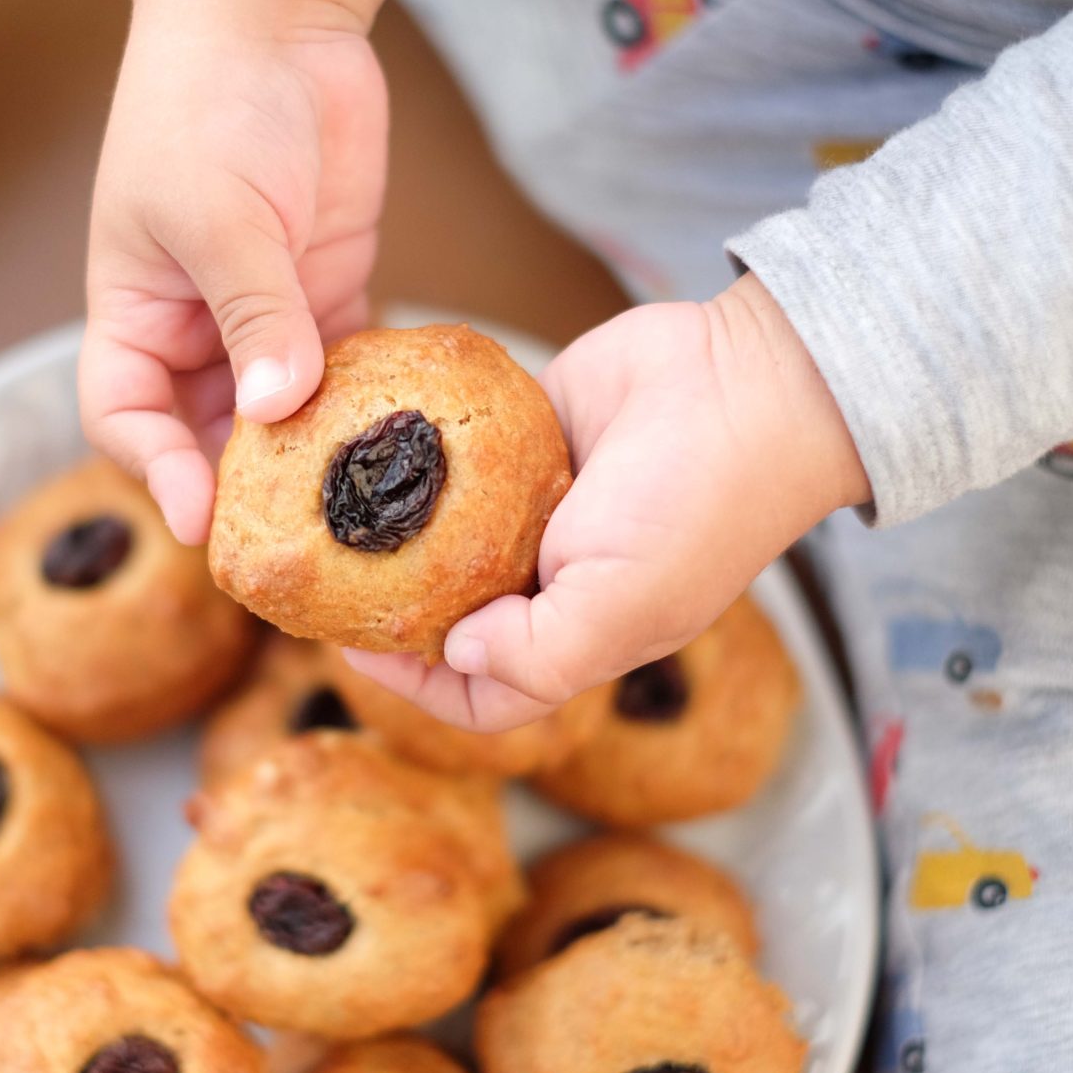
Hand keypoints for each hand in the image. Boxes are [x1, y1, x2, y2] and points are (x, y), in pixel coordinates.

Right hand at [79, 0, 395, 544]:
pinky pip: (343, 375)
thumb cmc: (210, 102)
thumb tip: (278, 407)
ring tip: (351, 497)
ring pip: (280, 416)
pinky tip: (392, 433)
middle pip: (206, 433)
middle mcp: (195, 329)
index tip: (201, 517)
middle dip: (244, 483)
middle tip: (292, 530)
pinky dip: (361, 406)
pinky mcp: (327, 297)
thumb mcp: (220, 215)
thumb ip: (253, 314)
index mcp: (136, 312)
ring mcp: (265, 317)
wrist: (277, 23)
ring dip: (310, 454)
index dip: (156, 471)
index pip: (124, 417)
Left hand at [345, 273, 870, 730]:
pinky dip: (422, 451)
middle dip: (390, 605)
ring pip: (449, 534)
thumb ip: (538, 652)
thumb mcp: (623, 602)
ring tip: (332, 507)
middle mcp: (554, 579)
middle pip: (453, 615)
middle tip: (322, 575)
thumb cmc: (700, 503)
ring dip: (398, 527)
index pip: (483, 693)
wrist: (750, 379)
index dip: (417, 686)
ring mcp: (540, 507)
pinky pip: (461, 455)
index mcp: (580, 634)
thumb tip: (453, 654)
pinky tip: (372, 440)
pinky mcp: (529, 438)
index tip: (355, 645)